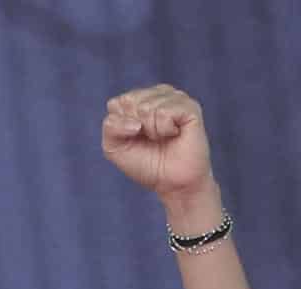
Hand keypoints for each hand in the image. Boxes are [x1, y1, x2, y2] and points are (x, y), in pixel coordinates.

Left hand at [102, 84, 215, 206]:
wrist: (171, 182)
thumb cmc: (145, 163)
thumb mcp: (114, 147)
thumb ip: (110, 127)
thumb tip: (134, 122)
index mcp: (138, 100)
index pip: (116, 104)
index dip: (120, 127)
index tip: (133, 138)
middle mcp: (157, 94)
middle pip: (130, 101)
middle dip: (135, 128)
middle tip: (150, 139)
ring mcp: (175, 97)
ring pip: (147, 107)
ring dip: (151, 131)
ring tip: (162, 138)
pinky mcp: (190, 107)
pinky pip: (164, 112)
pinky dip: (164, 129)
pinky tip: (173, 134)